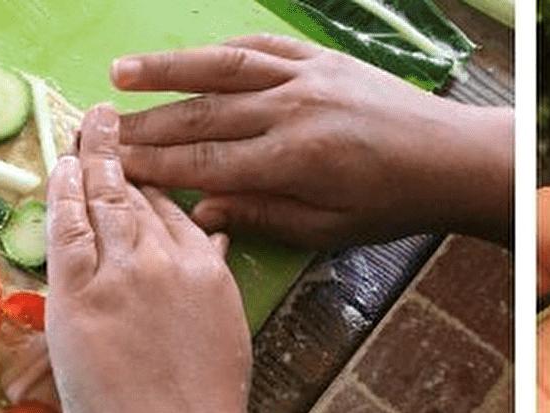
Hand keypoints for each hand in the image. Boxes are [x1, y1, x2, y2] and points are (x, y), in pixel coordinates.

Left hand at [46, 104, 252, 412]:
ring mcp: (125, 275)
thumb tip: (213, 243)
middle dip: (120, 156)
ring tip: (81, 130)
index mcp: (209, 275)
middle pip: (139, 196)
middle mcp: (171, 262)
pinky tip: (58, 168)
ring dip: (89, 160)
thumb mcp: (223, 337)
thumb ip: (210, 283)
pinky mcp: (81, 295)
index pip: (176, 214)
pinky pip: (67, 228)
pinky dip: (60, 192)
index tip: (139, 171)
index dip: (153, 187)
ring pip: (103, 201)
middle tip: (104, 123)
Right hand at [109, 34, 511, 249]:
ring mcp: (307, 77)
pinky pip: (261, 46)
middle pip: (202, 114)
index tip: (114, 168)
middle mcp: (293, 109)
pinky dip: (221, 51)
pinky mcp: (322, 59)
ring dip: (168, 69)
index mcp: (294, 159)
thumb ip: (264, 216)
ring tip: (121, 74)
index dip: (154, 165)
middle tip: (99, 130)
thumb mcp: (330, 229)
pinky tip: (192, 59)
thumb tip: (202, 211)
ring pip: (222, 68)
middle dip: (146, 122)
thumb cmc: (392, 204)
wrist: (450, 158)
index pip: (206, 161)